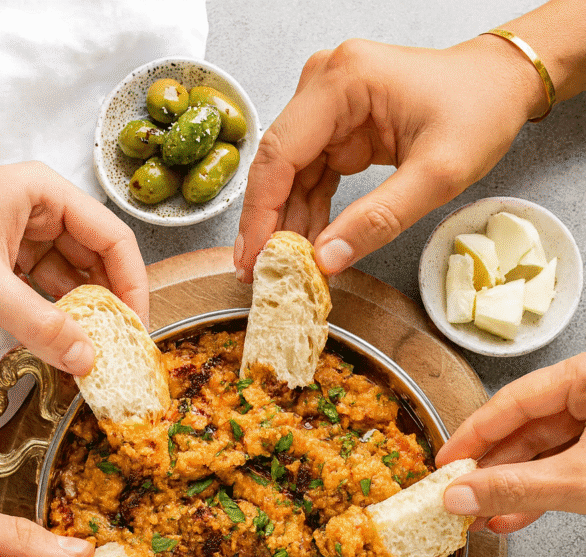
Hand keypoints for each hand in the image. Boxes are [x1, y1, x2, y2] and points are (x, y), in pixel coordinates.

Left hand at [0, 162, 148, 375]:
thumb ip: (38, 325)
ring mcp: (23, 234)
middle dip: (109, 304)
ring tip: (93, 352)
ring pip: (72, 278)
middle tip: (119, 349)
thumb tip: (87, 360)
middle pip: (97, 259)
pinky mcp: (5, 259)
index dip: (132, 284)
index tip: (136, 329)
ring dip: (83, 315)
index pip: (112, 237)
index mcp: (44, 192)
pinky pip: (44, 290)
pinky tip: (63, 343)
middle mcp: (40, 208)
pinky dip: (55, 317)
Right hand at [234, 34, 545, 280]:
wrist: (503, 86)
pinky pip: (310, 175)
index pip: (280, 154)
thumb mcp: (437, 175)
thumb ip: (378, 220)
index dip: (260, 214)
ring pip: (290, 175)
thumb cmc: (479, 111)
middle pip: (277, 164)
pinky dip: (308, 213)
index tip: (253, 260)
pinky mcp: (338, 126)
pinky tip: (309, 247)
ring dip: (287, 224)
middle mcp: (325, 85)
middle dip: (267, 224)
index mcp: (342, 82)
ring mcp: (329, 105)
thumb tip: (324, 261)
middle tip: (259, 275)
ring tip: (285, 270)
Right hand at [436, 353, 585, 533]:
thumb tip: (463, 495)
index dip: (473, 434)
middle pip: (525, 428)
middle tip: (458, 496)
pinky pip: (564, 468)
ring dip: (509, 489)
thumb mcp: (578, 478)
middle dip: (490, 472)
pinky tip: (511, 516)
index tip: (446, 461)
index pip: (513, 400)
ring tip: (479, 514)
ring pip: (543, 453)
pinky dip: (538, 494)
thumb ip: (518, 488)